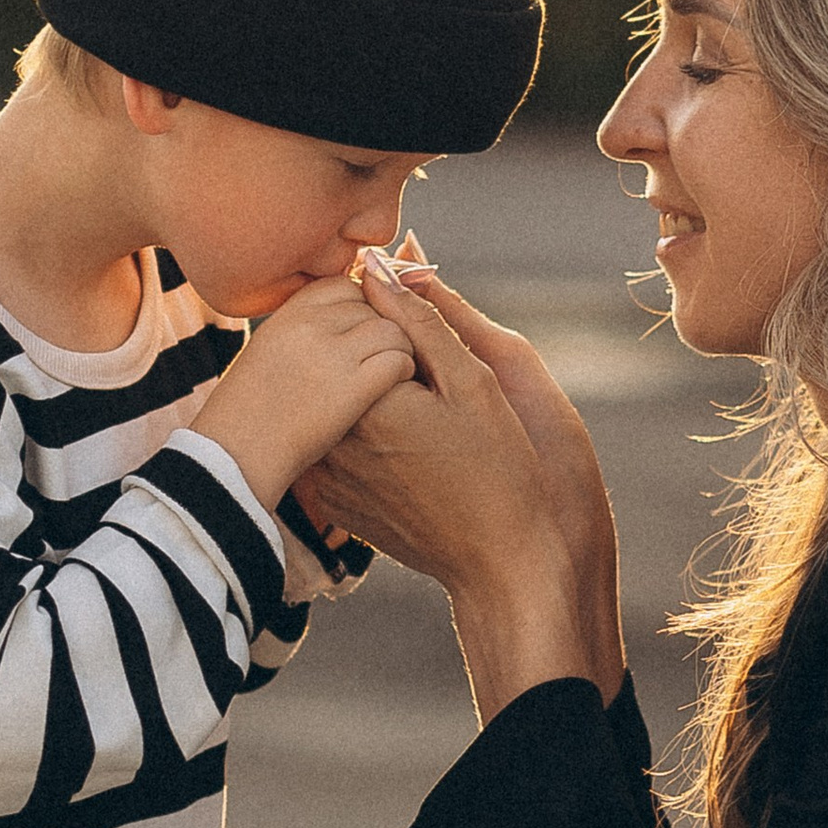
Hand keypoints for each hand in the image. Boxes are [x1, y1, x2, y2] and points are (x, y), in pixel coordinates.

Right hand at [191, 276, 413, 505]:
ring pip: (392, 330)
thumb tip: (339, 320)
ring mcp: (331, 354)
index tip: (360, 334)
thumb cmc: (248, 413)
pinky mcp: (351, 387)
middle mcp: (309, 326)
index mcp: (287, 314)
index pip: (343, 285)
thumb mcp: (267, 351)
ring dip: (400, 349)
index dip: (361, 306)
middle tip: (380, 357)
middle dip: (383, 327)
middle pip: (371, 306)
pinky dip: (404, 372)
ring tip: (391, 373)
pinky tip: (394, 388)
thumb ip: (302, 330)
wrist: (236, 455)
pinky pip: (397, 361)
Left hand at [354, 251, 625, 695]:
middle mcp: (333, 436)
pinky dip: (359, 439)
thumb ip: (424, 316)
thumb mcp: (475, 381)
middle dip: (376, 356)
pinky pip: (334, 447)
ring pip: (334, 405)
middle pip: (339, 364)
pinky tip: (408, 459)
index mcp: (366, 397)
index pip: (356, 324)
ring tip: (424, 429)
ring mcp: (326, 475)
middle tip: (436, 397)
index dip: (397, 321)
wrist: (502, 564)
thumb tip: (383, 262)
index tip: (436, 352)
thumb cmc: (502, 471)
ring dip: (364, 396)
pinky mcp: (331, 503)